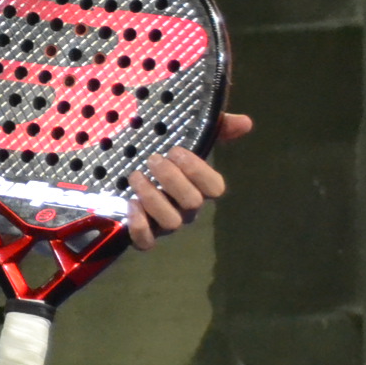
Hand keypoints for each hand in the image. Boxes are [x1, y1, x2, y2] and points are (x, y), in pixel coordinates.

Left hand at [127, 112, 252, 249]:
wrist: (120, 169)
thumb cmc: (161, 154)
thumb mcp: (186, 134)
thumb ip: (214, 127)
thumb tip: (245, 122)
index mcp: (198, 186)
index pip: (215, 187)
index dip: (198, 170)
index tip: (176, 150)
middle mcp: (185, 207)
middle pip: (193, 202)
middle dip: (172, 179)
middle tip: (152, 159)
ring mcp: (164, 223)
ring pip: (172, 222)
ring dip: (153, 198)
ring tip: (135, 176)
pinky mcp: (141, 234)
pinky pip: (147, 242)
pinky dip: (139, 227)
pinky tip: (130, 204)